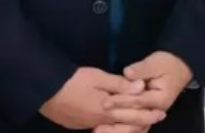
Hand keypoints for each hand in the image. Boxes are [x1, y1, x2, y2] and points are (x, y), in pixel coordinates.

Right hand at [39, 67, 155, 129]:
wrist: (42, 90)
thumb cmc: (73, 81)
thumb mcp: (98, 78)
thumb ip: (120, 84)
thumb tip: (140, 87)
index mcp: (106, 111)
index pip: (131, 114)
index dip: (147, 113)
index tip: (162, 112)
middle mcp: (97, 122)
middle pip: (122, 123)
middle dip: (140, 120)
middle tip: (156, 118)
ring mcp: (84, 124)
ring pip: (109, 126)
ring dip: (123, 124)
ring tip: (135, 120)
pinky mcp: (74, 123)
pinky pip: (95, 125)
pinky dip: (107, 124)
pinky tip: (110, 119)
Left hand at [95, 52, 192, 132]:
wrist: (179, 66)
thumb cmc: (167, 63)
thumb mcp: (155, 62)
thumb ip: (141, 69)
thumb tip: (127, 73)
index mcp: (161, 98)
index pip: (138, 101)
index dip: (121, 101)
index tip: (104, 102)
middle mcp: (157, 110)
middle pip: (135, 119)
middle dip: (116, 120)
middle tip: (98, 125)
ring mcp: (152, 114)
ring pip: (135, 127)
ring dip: (118, 130)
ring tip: (100, 131)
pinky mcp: (147, 114)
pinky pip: (134, 126)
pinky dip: (122, 129)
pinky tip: (107, 130)